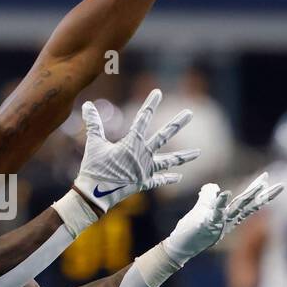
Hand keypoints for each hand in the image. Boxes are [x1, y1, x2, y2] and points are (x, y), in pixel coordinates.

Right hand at [73, 89, 199, 214]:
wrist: (94, 195)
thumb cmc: (93, 168)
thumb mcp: (93, 144)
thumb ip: (93, 123)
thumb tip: (86, 104)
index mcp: (131, 143)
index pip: (142, 118)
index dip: (150, 104)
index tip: (158, 92)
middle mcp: (143, 155)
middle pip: (164, 136)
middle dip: (177, 123)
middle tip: (190, 113)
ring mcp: (146, 170)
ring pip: (169, 161)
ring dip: (184, 156)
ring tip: (199, 152)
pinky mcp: (144, 183)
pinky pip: (159, 180)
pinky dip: (169, 179)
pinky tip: (179, 177)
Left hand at [161, 173, 283, 265]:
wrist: (181, 246)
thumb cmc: (192, 229)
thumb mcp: (201, 209)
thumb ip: (208, 196)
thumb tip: (215, 186)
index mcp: (228, 216)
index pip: (246, 202)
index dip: (257, 191)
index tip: (267, 178)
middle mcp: (227, 220)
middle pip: (248, 205)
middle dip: (263, 194)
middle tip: (280, 185)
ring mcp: (218, 222)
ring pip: (237, 208)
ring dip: (249, 196)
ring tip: (260, 184)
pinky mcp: (205, 224)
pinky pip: (215, 213)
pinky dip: (220, 203)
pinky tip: (225, 193)